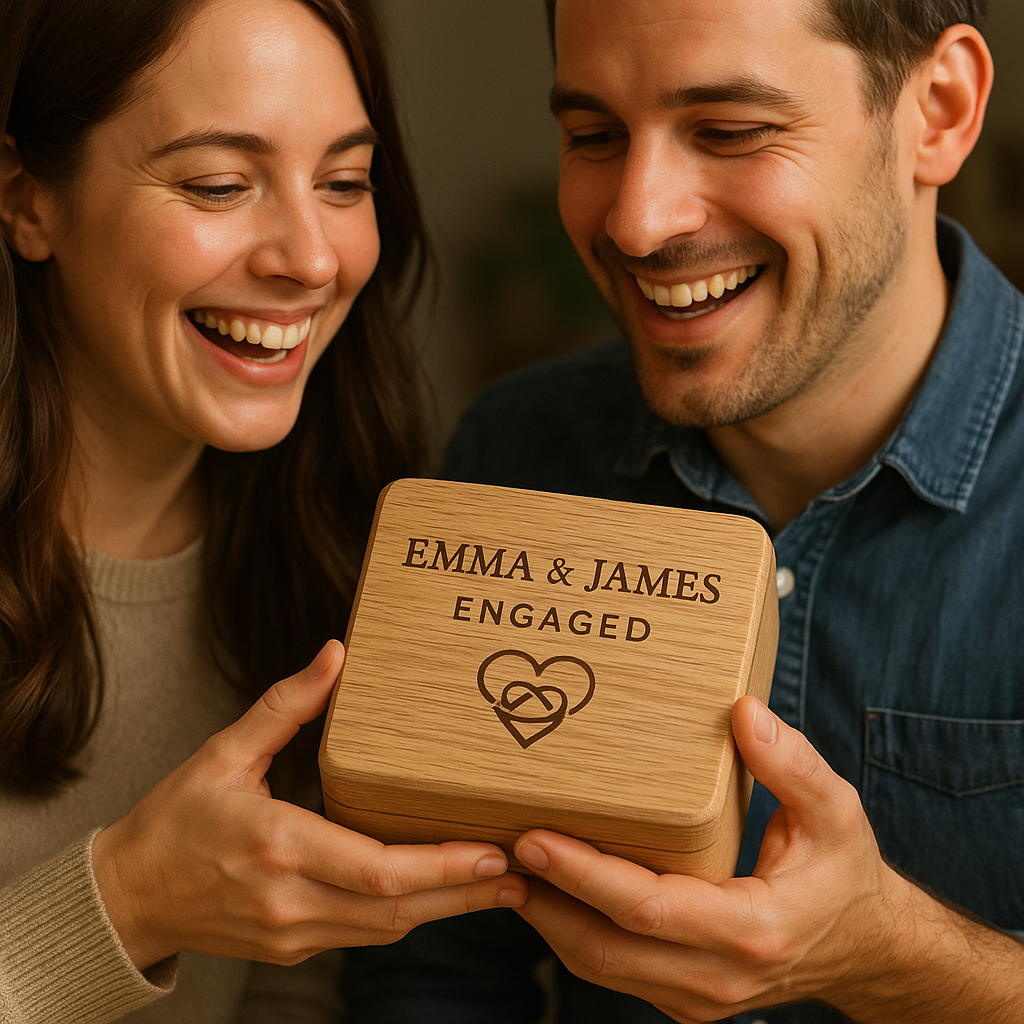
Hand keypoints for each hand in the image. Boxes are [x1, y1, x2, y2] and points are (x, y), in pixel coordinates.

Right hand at [93, 640, 527, 969]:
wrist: (126, 897)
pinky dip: (408, 915)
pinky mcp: (293, 948)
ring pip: (387, 930)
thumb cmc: (175, 820)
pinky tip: (440, 894)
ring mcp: (293, 934)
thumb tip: (335, 654)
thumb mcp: (223, 753)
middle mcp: (291, 901)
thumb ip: (285, 706)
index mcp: (278, 847)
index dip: (443, 868)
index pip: (379, 871)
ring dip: (446, 910)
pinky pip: (363, 934)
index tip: (492, 852)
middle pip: (397, 911)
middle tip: (520, 874)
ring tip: (500, 887)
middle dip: (465, 894)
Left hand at [511, 696, 911, 1021]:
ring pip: (599, 967)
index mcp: (752, 931)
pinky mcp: (682, 997)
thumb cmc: (844, 875)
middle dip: (544, 898)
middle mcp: (716, 978)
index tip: (533, 837)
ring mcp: (696, 997)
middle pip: (604, 948)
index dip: (585, 875)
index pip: (648, 910)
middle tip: (497, 844)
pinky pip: (612, 969)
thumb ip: (794, 764)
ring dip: (548, 917)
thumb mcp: (836, 811)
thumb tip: (744, 712)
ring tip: (507, 862)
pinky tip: (549, 887)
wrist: (865, 951)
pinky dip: (573, 930)